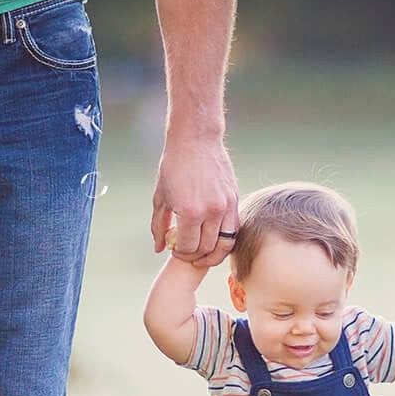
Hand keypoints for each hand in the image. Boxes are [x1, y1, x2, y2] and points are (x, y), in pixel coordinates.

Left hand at [152, 131, 237, 268]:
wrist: (196, 140)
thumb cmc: (174, 166)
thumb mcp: (161, 197)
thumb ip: (159, 225)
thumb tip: (159, 249)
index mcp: (190, 212)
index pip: (188, 247)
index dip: (180, 253)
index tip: (174, 249)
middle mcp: (211, 212)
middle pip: (206, 248)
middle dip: (194, 256)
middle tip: (186, 252)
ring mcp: (226, 206)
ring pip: (225, 244)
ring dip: (213, 254)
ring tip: (202, 254)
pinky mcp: (235, 200)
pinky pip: (234, 230)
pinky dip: (225, 241)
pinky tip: (214, 240)